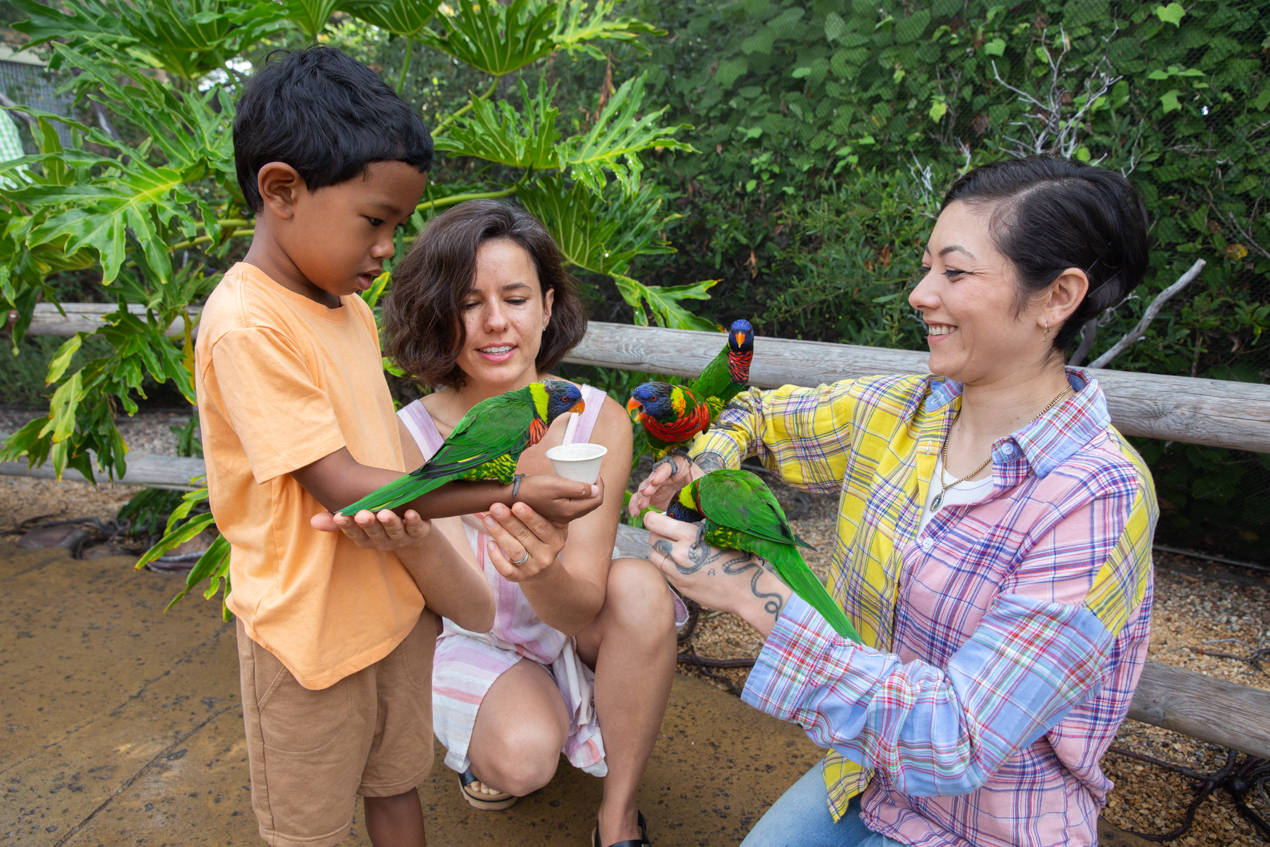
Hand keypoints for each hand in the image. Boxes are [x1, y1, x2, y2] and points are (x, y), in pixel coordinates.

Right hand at [310, 507, 430, 550]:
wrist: (411, 530)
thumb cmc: (378, 521)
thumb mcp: (357, 521)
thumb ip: (337, 521)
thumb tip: (313, 521)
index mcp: (366, 539)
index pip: (354, 534)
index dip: (347, 526)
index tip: (340, 516)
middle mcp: (383, 540)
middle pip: (375, 533)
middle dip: (368, 524)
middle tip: (362, 514)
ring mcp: (401, 537)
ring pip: (395, 531)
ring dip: (389, 522)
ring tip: (384, 513)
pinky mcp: (418, 531)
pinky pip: (416, 527)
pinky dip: (414, 520)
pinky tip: (411, 512)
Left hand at [482, 501, 569, 582]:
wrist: (543, 567)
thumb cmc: (543, 537)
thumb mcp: (552, 525)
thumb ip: (544, 512)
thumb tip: (524, 489)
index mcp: (556, 539)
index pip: (542, 527)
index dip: (529, 516)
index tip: (516, 504)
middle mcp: (546, 555)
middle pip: (525, 536)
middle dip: (509, 520)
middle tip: (496, 507)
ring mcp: (532, 568)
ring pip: (514, 550)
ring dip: (500, 533)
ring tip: (487, 519)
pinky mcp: (519, 577)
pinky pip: (506, 570)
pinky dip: (496, 557)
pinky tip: (489, 544)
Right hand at [516, 474, 603, 523]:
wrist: (512, 497)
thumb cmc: (533, 489)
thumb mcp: (557, 485)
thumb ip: (578, 489)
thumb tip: (596, 490)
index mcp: (571, 510)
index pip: (597, 501)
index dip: (601, 486)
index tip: (596, 473)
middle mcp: (568, 516)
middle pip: (592, 504)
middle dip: (596, 489)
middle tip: (591, 473)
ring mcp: (562, 515)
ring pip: (583, 505)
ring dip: (587, 492)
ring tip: (583, 477)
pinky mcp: (556, 512)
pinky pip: (574, 504)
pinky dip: (578, 495)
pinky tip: (572, 485)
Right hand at [628, 454, 699, 515]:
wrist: (701, 497)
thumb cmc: (704, 487)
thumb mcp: (705, 485)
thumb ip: (703, 487)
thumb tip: (708, 495)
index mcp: (680, 465)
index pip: (669, 465)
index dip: (662, 472)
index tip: (656, 481)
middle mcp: (666, 473)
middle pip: (654, 476)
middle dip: (649, 485)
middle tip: (645, 493)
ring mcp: (658, 485)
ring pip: (645, 488)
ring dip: (641, 496)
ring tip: (640, 506)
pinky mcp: (653, 496)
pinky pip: (641, 499)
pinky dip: (635, 505)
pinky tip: (635, 513)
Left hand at [643, 511, 788, 636]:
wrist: (748, 590)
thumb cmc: (740, 558)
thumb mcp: (720, 534)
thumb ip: (696, 526)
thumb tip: (678, 516)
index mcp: (690, 535)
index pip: (654, 522)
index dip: (653, 518)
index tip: (659, 518)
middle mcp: (680, 554)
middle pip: (652, 538)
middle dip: (657, 533)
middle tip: (669, 533)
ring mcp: (677, 572)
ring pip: (653, 555)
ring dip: (660, 550)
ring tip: (675, 549)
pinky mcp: (679, 586)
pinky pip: (663, 571)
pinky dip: (667, 565)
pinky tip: (682, 563)